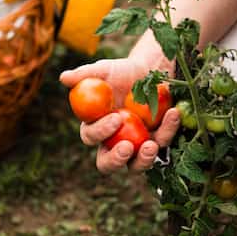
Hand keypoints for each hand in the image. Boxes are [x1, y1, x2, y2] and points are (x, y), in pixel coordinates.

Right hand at [60, 58, 179, 173]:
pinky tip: (173, 113)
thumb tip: (63, 78)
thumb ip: (85, 74)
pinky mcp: (157, 141)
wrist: (149, 71)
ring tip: (151, 146)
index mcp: (95, 127)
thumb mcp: (105, 70)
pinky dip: (168, 129)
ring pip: (136, 165)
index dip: (100, 131)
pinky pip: (163, 142)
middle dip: (115, 160)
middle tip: (127, 148)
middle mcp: (113, 142)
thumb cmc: (121, 72)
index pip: (91, 137)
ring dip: (143, 160)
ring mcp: (136, 145)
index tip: (115, 119)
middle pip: (107, 163)